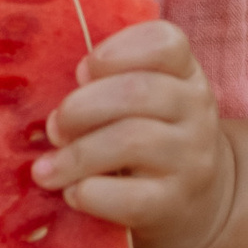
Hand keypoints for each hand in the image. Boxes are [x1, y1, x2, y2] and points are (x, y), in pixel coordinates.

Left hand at [34, 18, 238, 247]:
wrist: (200, 206)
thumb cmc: (151, 141)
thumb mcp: (146, 102)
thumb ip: (110, 84)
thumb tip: (69, 94)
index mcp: (186, 75)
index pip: (165, 41)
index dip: (117, 50)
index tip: (81, 71)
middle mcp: (198, 111)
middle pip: (138, 91)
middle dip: (81, 107)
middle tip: (53, 128)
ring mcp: (191, 159)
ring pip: (132, 140)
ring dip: (77, 153)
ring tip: (46, 169)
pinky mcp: (175, 205)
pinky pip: (129, 197)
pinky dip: (90, 193)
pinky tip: (73, 193)